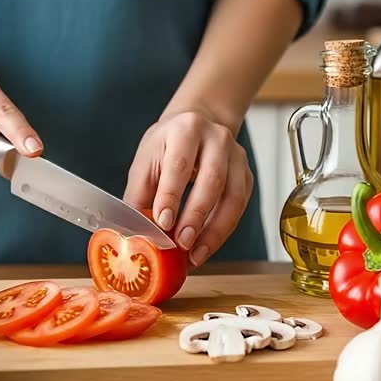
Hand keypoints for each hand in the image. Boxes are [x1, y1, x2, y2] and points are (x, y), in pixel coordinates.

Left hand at [124, 111, 253, 266]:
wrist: (195, 127)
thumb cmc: (166, 148)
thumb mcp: (146, 163)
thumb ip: (139, 197)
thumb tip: (134, 235)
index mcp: (185, 129)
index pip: (179, 164)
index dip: (171, 195)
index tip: (163, 222)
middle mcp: (216, 138)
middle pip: (212, 179)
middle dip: (196, 216)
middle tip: (182, 243)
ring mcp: (236, 156)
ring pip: (233, 196)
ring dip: (215, 230)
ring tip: (196, 254)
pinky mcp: (247, 175)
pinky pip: (239, 207)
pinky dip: (223, 230)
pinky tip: (206, 246)